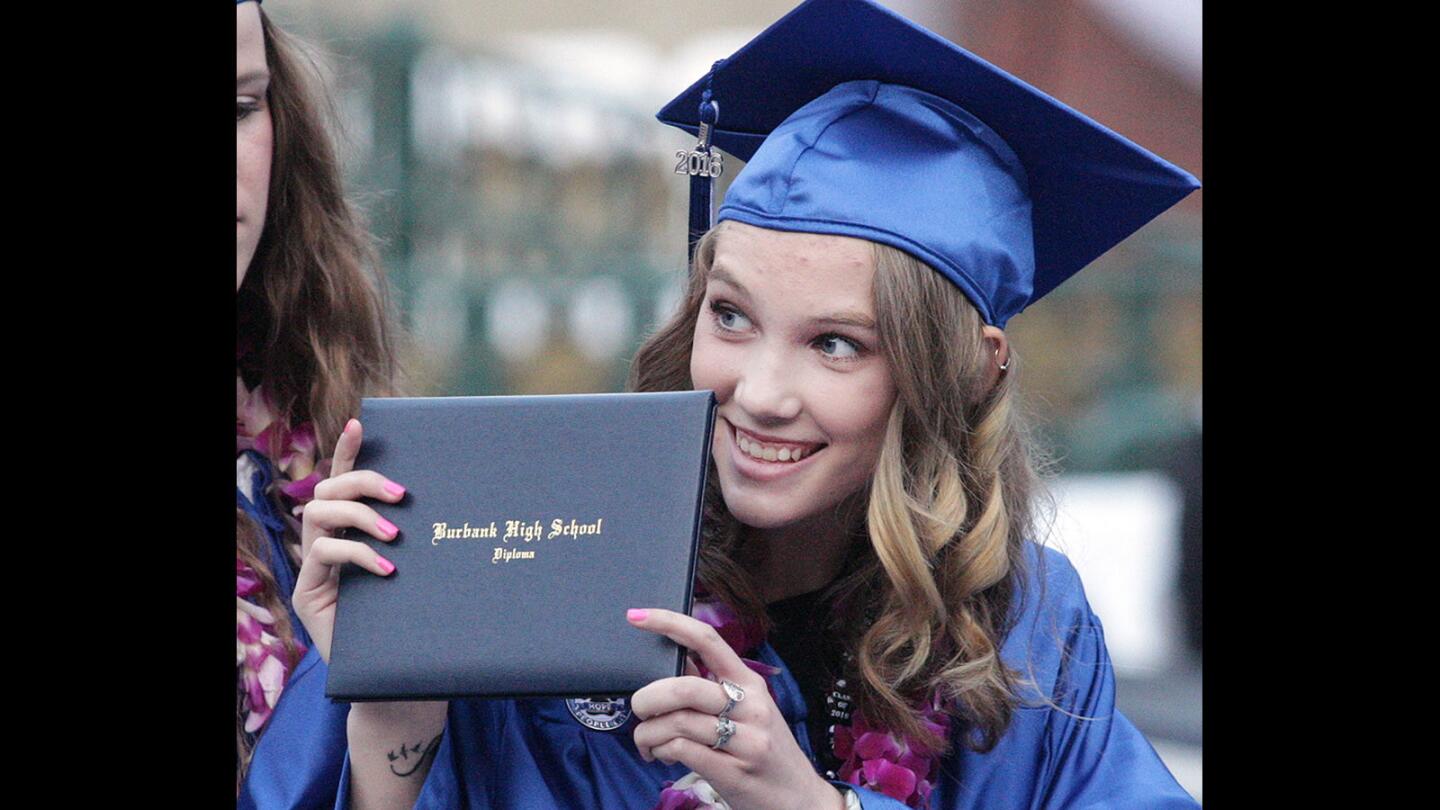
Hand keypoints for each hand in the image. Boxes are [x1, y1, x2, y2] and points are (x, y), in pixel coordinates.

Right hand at [292, 418, 406, 662]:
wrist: (394, 672)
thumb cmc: (413, 617)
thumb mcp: (422, 570)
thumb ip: (425, 539)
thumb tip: (465, 501)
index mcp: (352, 530)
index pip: (344, 480)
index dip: (347, 450)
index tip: (359, 423)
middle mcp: (328, 541)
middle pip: (328, 488)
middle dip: (363, 482)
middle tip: (401, 496)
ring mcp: (315, 566)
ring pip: (318, 513)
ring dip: (359, 515)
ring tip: (396, 535)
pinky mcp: (309, 592)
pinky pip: (323, 554)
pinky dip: (358, 555)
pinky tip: (388, 570)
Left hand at [628, 608, 844, 809]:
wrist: (800, 799)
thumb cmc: (766, 751)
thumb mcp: (749, 711)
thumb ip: (713, 685)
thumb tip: (676, 656)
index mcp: (751, 683)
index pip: (708, 640)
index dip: (670, 623)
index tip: (636, 616)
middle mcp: (751, 707)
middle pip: (684, 687)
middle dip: (647, 698)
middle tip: (639, 711)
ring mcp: (745, 741)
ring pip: (676, 722)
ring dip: (647, 733)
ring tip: (647, 742)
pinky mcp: (734, 772)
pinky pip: (681, 750)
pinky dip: (660, 750)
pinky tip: (662, 755)